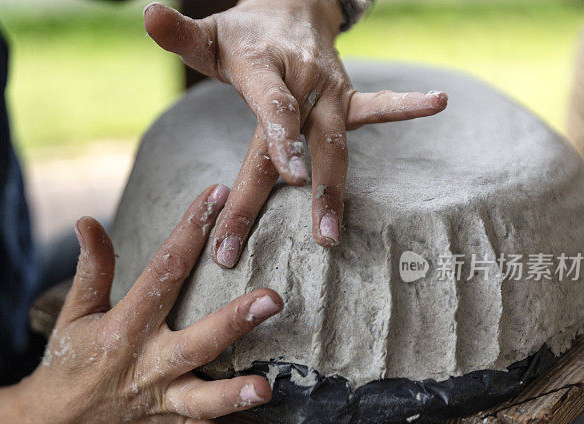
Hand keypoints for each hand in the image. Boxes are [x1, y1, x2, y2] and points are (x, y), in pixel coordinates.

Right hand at [23, 184, 281, 423]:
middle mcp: (146, 366)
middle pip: (194, 341)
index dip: (188, 233)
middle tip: (271, 299)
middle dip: (232, 321)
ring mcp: (161, 401)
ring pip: (202, 398)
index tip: (216, 196)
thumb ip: (92, 269)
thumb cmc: (69, 360)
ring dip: (234, 395)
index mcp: (122, 329)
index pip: (160, 274)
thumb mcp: (74, 313)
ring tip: (266, 387)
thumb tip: (88, 220)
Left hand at [144, 0, 447, 264]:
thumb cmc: (242, 37)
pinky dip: (405, 106)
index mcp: (263, 69)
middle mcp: (300, 80)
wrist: (288, 8)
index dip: (283, 141)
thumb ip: (180, 34)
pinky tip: (437, 102)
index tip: (290, 176)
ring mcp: (328, 90)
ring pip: (337, 143)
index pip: (274, 109)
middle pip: (300, 140)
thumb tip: (146, 15)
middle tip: (304, 241)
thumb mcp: (210, 36)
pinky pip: (377, 106)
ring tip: (333, 237)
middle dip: (298, 192)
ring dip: (337, 190)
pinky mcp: (345, 97)